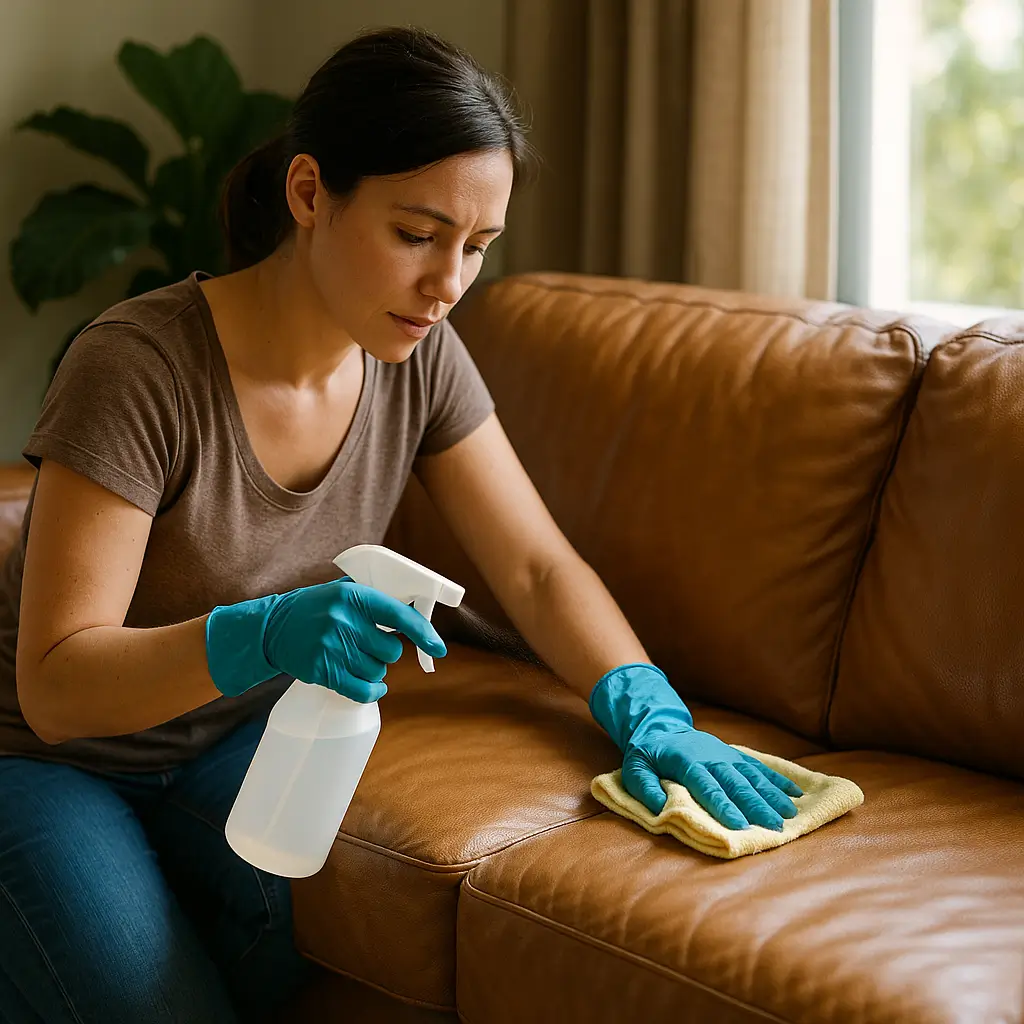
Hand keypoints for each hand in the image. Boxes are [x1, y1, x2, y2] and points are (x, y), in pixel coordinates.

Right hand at [205, 576, 446, 701]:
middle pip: (390, 651)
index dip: (424, 633)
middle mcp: (344, 621)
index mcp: (354, 596)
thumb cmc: (316, 608)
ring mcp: (331, 647)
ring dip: (373, 669)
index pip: (399, 616)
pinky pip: (361, 690)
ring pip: (377, 671)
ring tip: (353, 656)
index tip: (438, 648)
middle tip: (367, 644)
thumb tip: (415, 611)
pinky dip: (372, 690)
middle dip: (385, 651)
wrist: (272, 627)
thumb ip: (375, 599)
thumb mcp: (343, 590)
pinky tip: (372, 686)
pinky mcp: (322, 670)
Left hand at [589, 663, 801, 829]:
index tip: (740, 825)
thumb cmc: (647, 754)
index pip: (707, 786)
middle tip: (775, 827)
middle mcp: (711, 758)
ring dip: (772, 795)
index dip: (723, 806)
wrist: (661, 727)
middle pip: (736, 783)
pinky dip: (777, 779)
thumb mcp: (635, 769)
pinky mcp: (735, 756)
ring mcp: (726, 755)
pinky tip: (795, 793)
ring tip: (790, 814)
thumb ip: (645, 788)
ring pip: (752, 776)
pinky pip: (758, 767)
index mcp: (686, 763)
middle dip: (756, 806)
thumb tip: (660, 807)